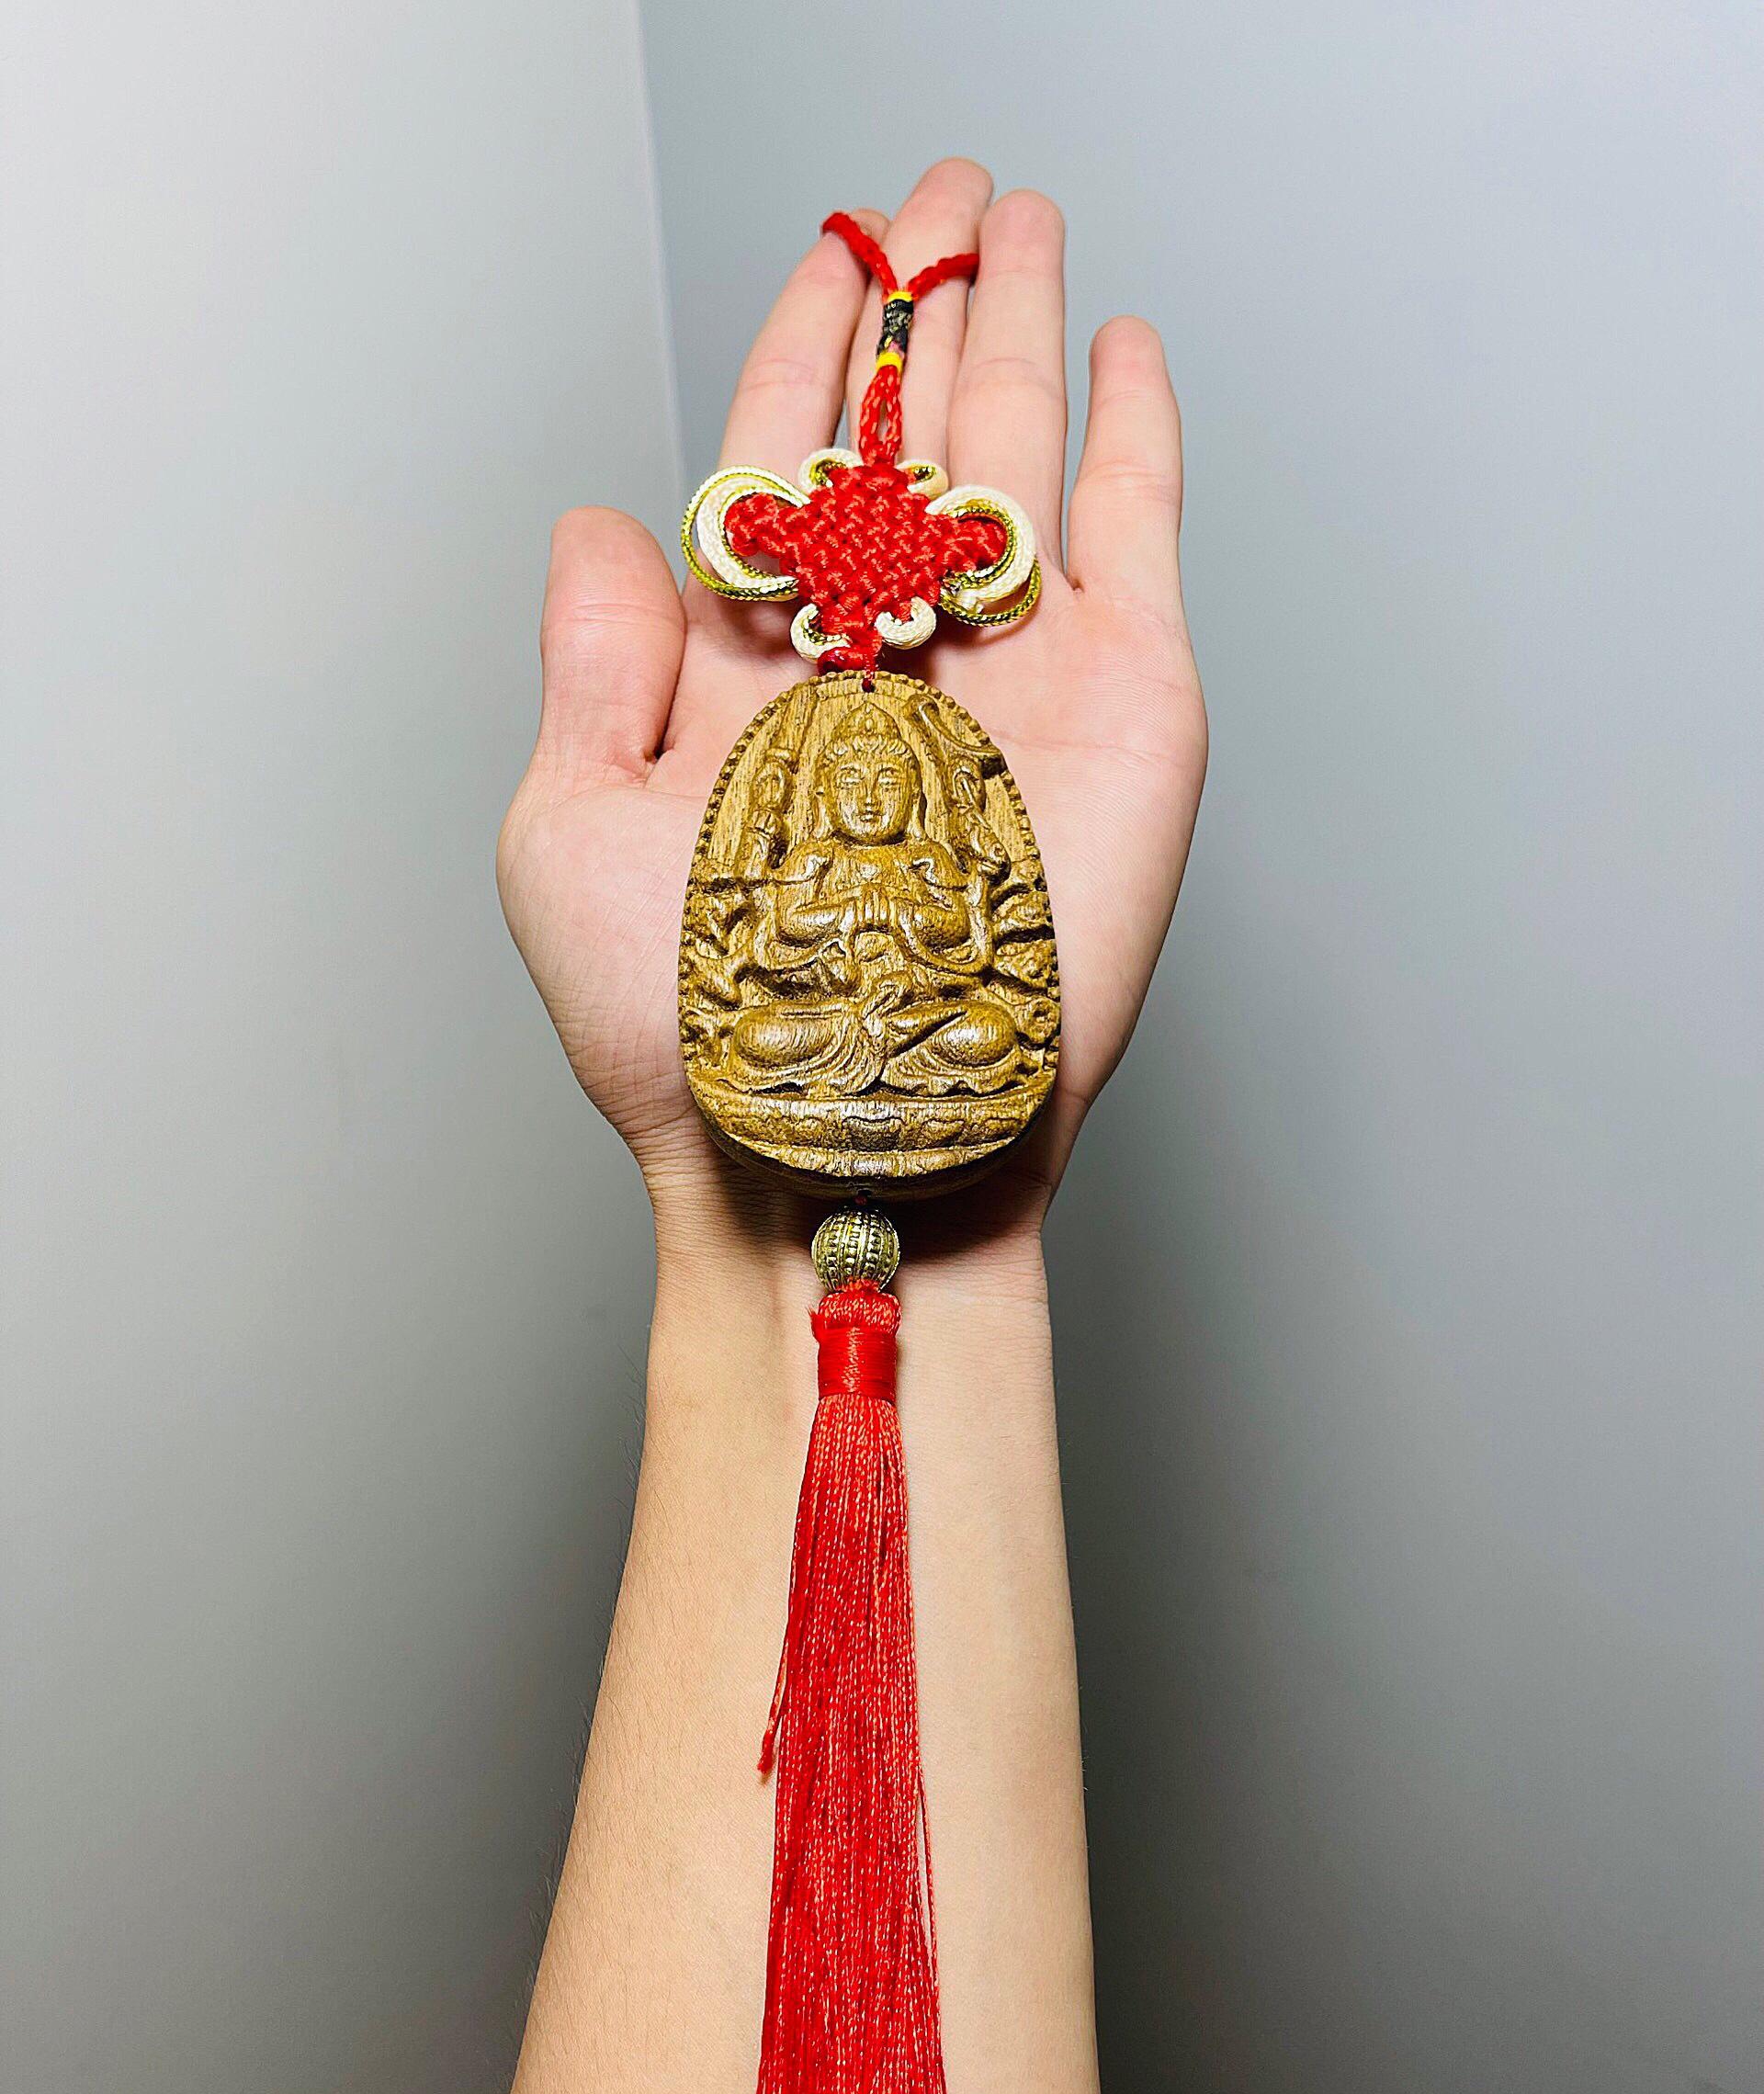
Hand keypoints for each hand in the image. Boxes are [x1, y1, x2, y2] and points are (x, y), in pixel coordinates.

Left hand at [497, 158, 1206, 1265]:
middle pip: (912, 434)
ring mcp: (1015, 674)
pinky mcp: (1126, 705)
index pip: (787, 466)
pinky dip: (1138, 435)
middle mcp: (890, 656)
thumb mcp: (574, 837)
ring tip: (1020, 223)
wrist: (844, 1144)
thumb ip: (590, 669)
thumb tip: (603, 522)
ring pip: (1022, 454)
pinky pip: (1137, 535)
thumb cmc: (685, 1031)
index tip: (833, 258)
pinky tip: (1126, 350)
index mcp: (758, 669)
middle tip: (940, 198)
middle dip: (925, 309)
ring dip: (1022, 331)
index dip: (809, 353)